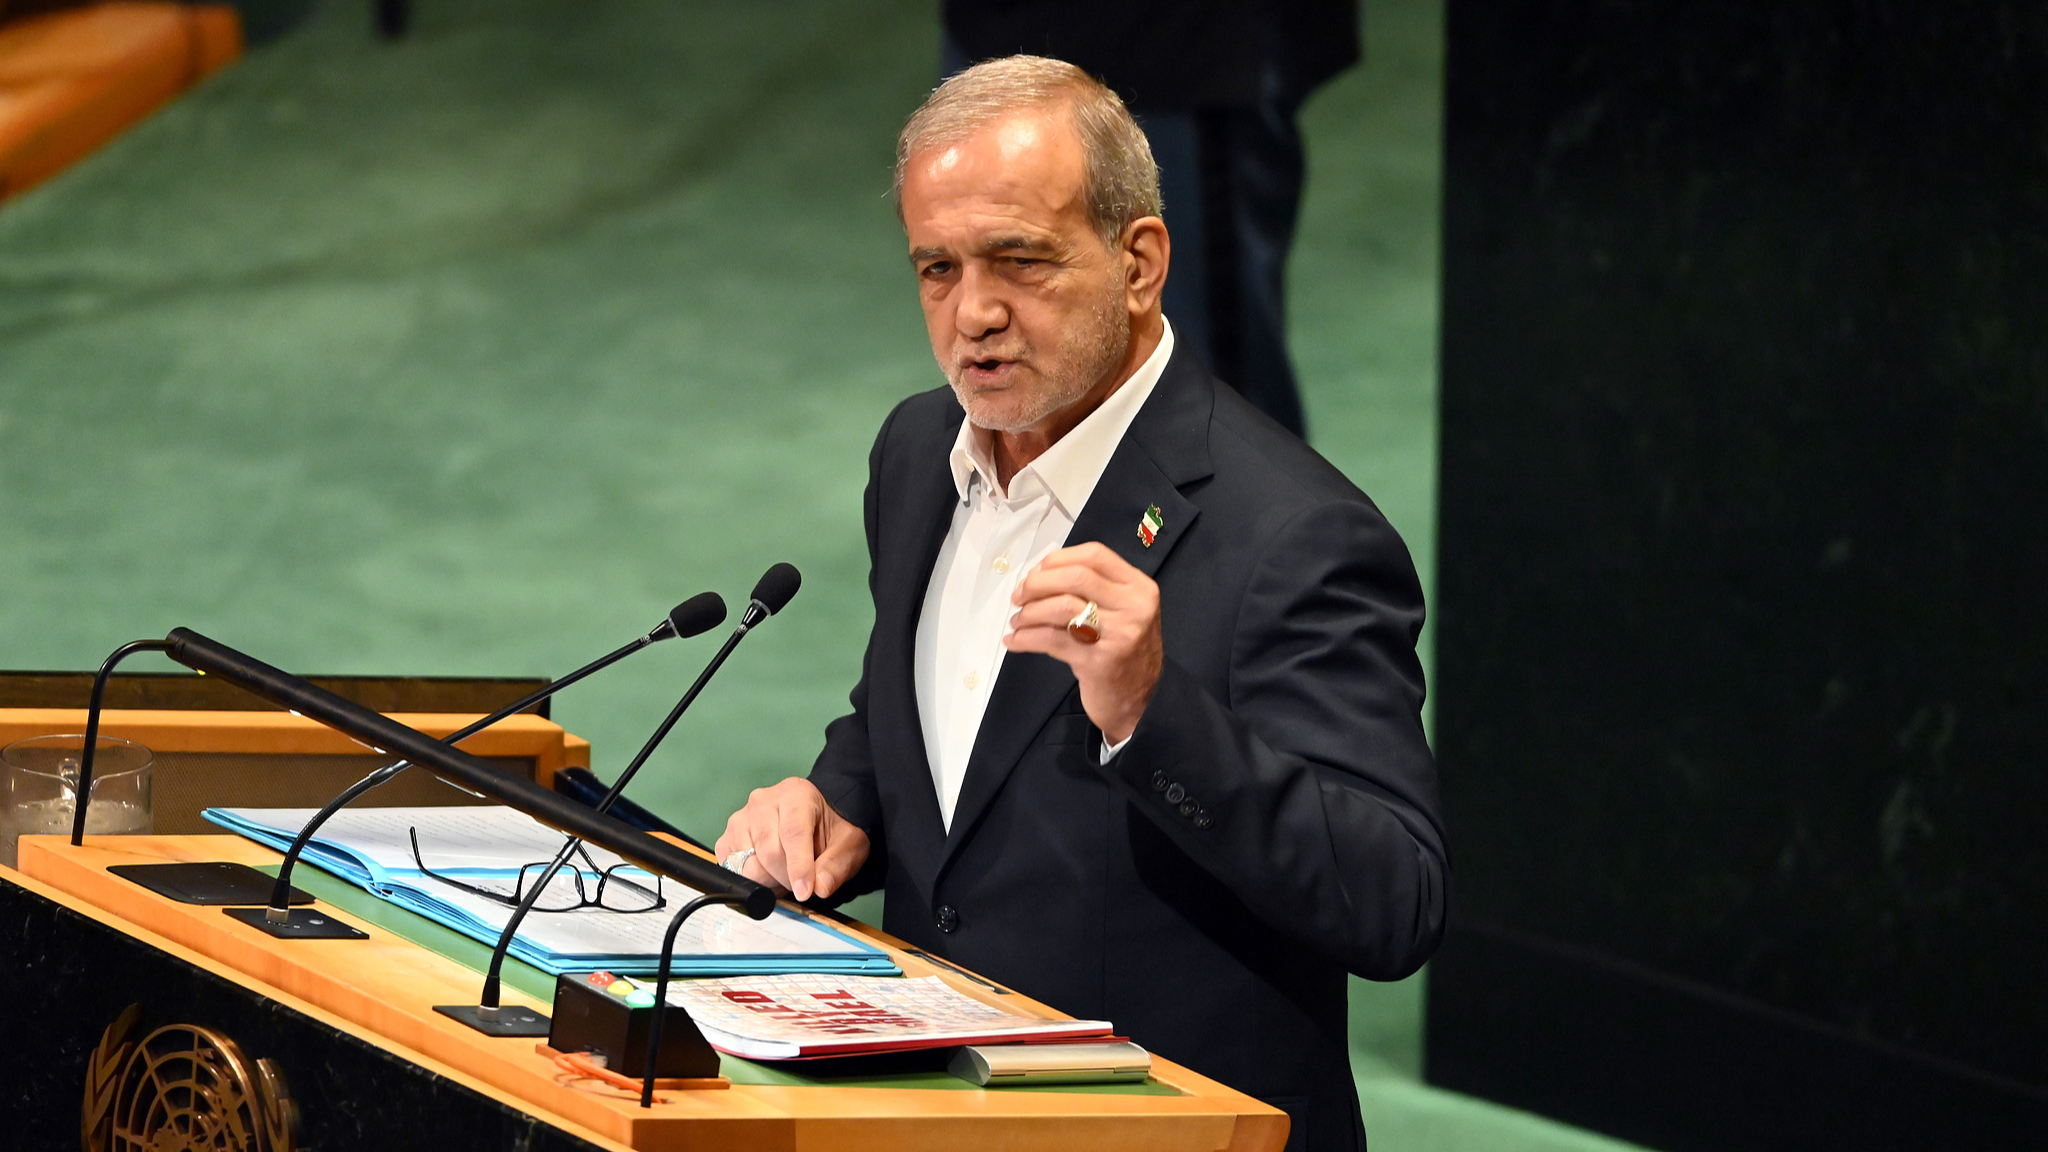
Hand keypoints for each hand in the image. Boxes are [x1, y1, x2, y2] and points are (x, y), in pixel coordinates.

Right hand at [714, 777, 870, 901]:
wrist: (815, 820)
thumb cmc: (830, 830)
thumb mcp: (849, 845)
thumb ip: (836, 866)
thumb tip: (820, 887)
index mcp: (795, 794)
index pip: (793, 833)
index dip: (798, 866)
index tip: (805, 891)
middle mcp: (762, 801)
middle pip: (768, 851)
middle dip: (786, 877)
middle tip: (802, 883)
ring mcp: (740, 819)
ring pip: (747, 864)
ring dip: (768, 880)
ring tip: (785, 874)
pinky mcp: (726, 838)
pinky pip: (731, 867)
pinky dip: (749, 879)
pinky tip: (767, 873)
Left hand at [1004, 542, 1162, 743]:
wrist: (1140, 699)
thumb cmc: (1123, 649)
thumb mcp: (1122, 611)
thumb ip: (1093, 588)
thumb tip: (1038, 574)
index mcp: (1139, 587)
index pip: (1094, 555)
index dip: (1058, 558)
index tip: (1036, 571)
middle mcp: (1133, 607)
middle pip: (1076, 577)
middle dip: (1038, 582)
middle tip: (1019, 596)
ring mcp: (1118, 635)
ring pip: (1061, 607)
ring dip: (1029, 612)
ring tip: (1017, 621)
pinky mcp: (1098, 662)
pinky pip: (1051, 640)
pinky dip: (1025, 638)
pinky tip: (1014, 640)